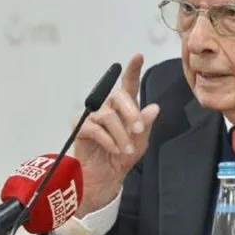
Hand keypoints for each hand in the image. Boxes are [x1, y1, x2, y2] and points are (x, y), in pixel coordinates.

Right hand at [73, 53, 159, 216]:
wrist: (106, 178)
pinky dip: (108, 141)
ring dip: (120, 134)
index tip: (138, 56)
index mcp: (124, 108)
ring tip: (125, 150)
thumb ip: (145, 124)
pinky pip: (94, 128)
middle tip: (138, 132)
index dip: (133, 70)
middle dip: (131, 114)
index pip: (129, 85)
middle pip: (119, 97)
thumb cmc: (122, 156)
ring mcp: (92, 116)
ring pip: (108, 116)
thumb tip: (154, 108)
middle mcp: (108, 107)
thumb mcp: (140, 142)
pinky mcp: (80, 128)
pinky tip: (113, 150)